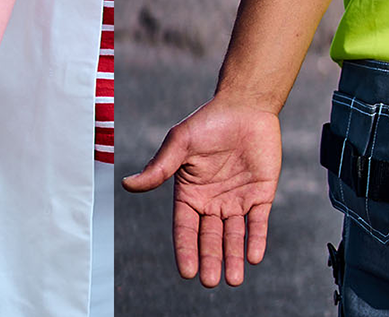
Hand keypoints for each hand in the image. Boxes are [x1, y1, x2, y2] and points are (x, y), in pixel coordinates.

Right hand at [123, 101, 280, 287]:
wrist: (245, 106)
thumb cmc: (208, 122)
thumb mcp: (179, 143)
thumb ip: (159, 168)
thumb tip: (127, 184)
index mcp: (189, 193)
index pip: (185, 228)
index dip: (186, 249)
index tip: (187, 272)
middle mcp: (212, 201)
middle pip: (209, 237)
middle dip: (210, 260)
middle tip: (211, 281)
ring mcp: (237, 199)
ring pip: (234, 235)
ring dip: (234, 257)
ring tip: (233, 279)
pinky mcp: (261, 194)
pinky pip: (258, 222)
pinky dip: (256, 239)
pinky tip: (254, 256)